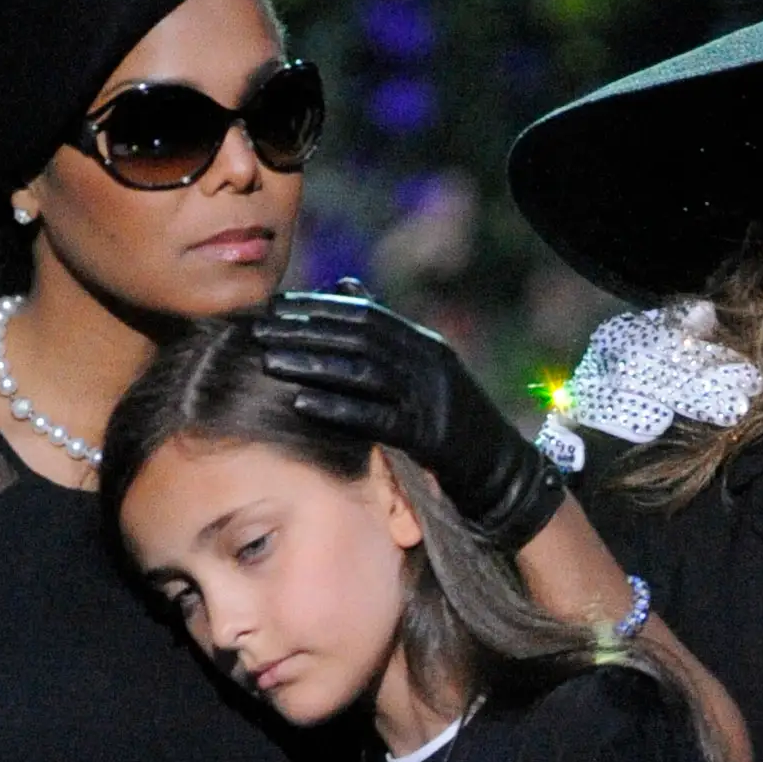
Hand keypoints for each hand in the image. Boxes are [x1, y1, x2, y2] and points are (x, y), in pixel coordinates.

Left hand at [254, 293, 565, 549]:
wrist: (503, 474)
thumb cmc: (456, 428)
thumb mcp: (425, 374)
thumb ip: (387, 337)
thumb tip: (345, 288)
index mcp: (426, 344)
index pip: (364, 315)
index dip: (317, 309)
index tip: (276, 309)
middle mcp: (430, 363)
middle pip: (359, 337)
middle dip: (305, 331)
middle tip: (259, 330)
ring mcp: (432, 399)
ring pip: (363, 372)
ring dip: (312, 365)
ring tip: (270, 362)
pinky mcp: (431, 437)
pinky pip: (377, 419)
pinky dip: (338, 410)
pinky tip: (304, 405)